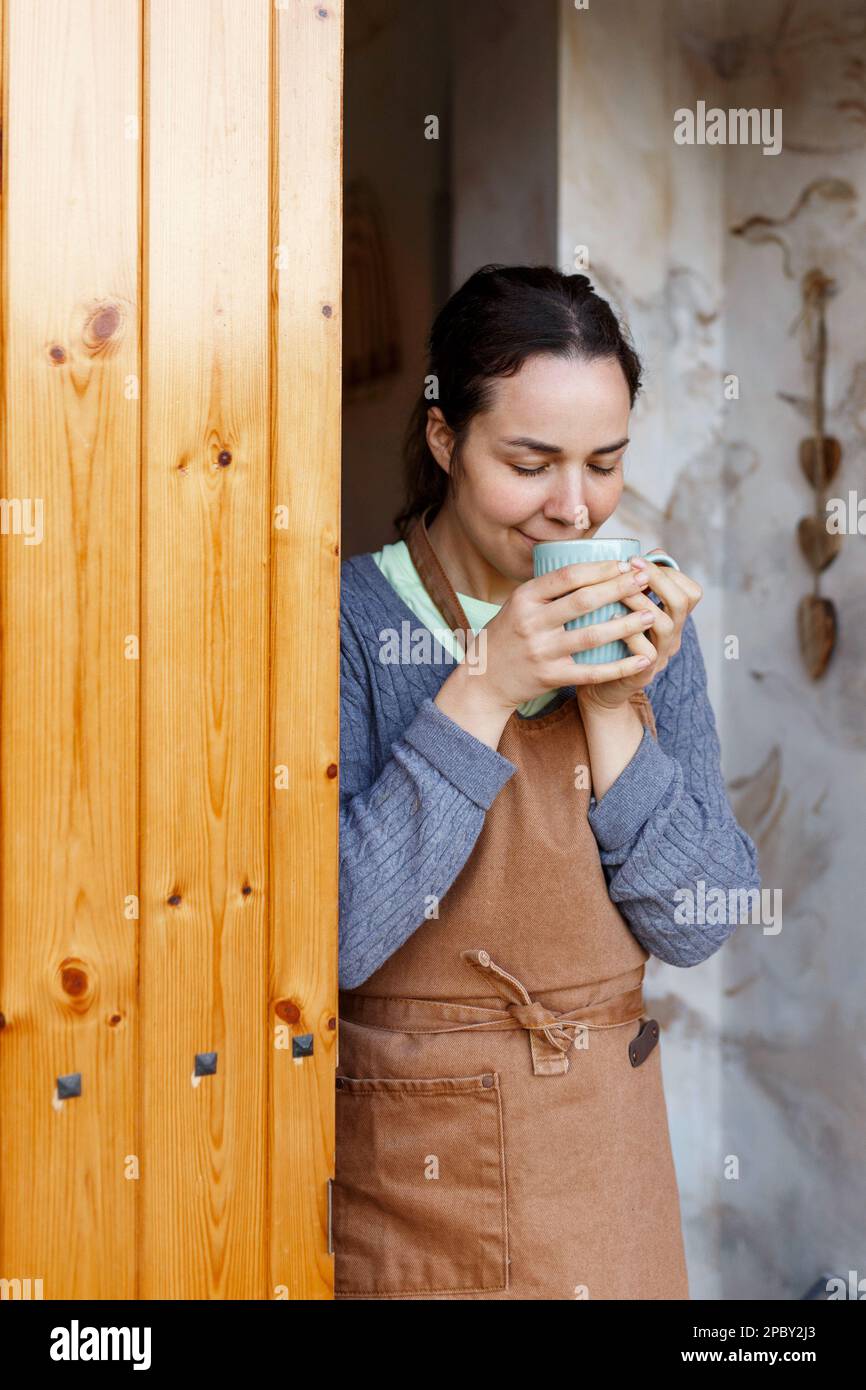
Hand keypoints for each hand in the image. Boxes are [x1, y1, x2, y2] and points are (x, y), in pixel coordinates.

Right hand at [460, 557, 666, 713]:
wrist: (484, 680)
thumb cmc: (509, 634)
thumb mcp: (519, 604)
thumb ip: (550, 588)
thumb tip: (597, 565)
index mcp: (524, 598)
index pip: (567, 576)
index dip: (600, 568)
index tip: (626, 563)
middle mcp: (531, 622)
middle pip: (583, 601)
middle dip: (619, 588)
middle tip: (645, 579)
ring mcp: (541, 651)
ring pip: (591, 635)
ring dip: (625, 624)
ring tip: (649, 614)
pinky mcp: (550, 677)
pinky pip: (591, 672)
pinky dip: (619, 666)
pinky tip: (642, 659)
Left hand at [577, 553, 702, 713]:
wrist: (600, 689)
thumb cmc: (608, 642)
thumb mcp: (623, 611)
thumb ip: (633, 587)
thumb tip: (642, 553)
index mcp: (671, 619)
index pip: (690, 590)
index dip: (670, 571)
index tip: (640, 559)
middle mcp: (671, 636)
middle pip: (683, 602)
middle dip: (657, 579)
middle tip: (631, 566)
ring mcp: (660, 656)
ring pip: (665, 624)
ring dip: (640, 601)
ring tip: (616, 590)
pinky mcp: (642, 673)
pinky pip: (646, 652)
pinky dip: (629, 633)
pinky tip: (610, 618)